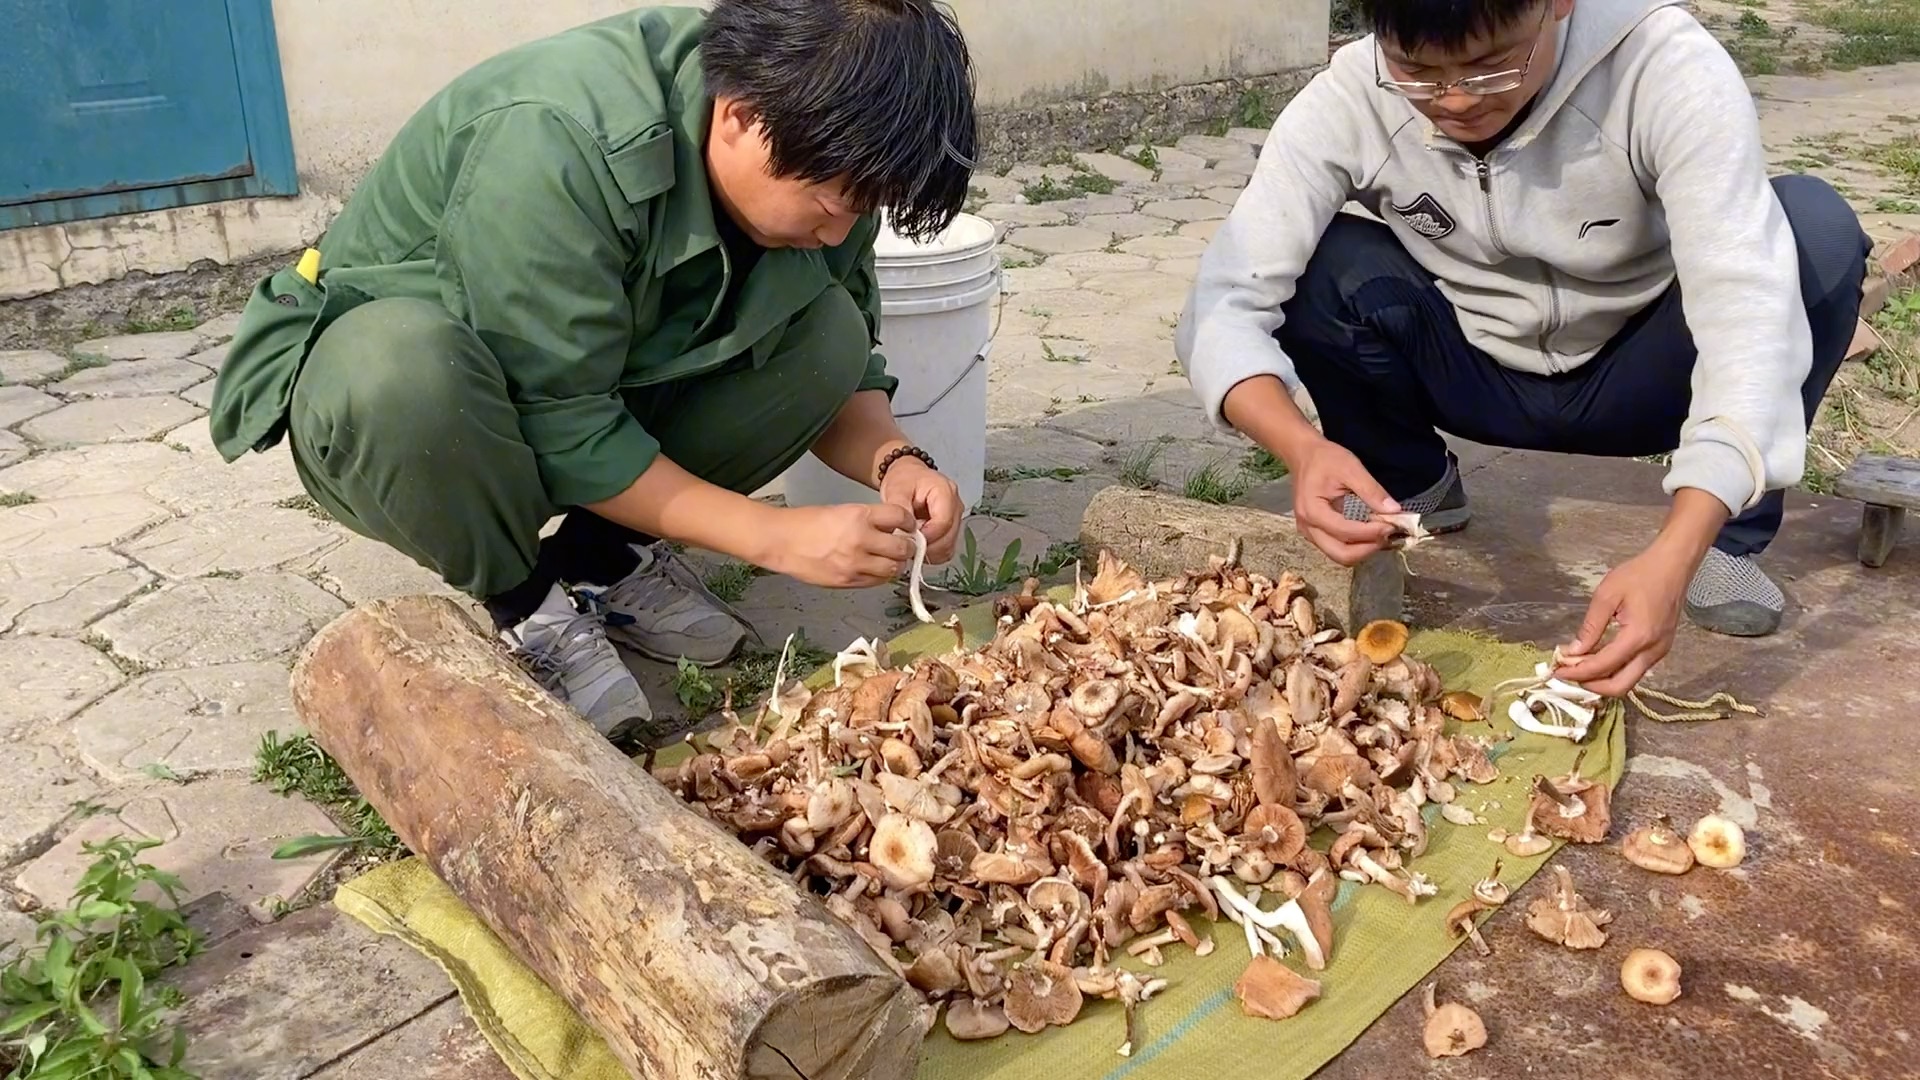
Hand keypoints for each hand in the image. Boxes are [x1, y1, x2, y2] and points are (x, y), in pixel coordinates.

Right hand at [766, 502, 918, 587]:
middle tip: (904, 546)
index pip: (901, 517)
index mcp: (859, 516)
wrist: (781, 541)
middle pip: (903, 548)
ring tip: (888, 560)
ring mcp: (855, 563)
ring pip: (894, 569)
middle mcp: (861, 539)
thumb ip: (868, 521)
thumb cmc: (807, 523)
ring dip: (895, 564)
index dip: (908, 522)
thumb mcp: (842, 511)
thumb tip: (891, 531)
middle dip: (907, 547)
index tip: (907, 526)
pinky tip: (873, 569)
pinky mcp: (848, 581)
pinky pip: (877, 582)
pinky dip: (880, 576)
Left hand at [878, 457, 963, 563]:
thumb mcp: (896, 490)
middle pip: (949, 537)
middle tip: (907, 545)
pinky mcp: (952, 529)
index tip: (910, 540)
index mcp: (945, 491)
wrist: (908, 476)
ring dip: (930, 551)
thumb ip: (900, 511)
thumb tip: (904, 533)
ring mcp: (956, 518)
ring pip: (949, 546)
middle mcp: (955, 505)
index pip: (943, 522)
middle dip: (927, 547)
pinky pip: (946, 549)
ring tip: (912, 543)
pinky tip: (919, 544)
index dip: (927, 537)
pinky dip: (932, 552)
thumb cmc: (905, 479)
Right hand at [1289, 437, 1400, 565]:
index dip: (1372, 532)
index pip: (1346, 532)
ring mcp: (1310, 533)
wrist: (1304, 456)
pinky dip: (1357, 545)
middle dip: (1368, 548)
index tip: (1393, 524)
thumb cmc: (1325, 459)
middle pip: (1341, 554)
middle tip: (1388, 533)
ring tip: (1381, 533)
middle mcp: (1308, 528)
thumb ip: (1372, 491)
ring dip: (1364, 549)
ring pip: (1340, 556)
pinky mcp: (1316, 534)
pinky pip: (1337, 548)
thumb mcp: (1351, 468)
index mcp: (1313, 511)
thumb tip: (1394, 511)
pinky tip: (1369, 532)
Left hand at [1554, 542, 1697, 695]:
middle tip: (1568, 673)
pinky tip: (1596, 656)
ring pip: (1628, 681)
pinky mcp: (1661, 649)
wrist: (1672, 566)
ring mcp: (1660, 652)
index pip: (1603, 666)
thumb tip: (1573, 651)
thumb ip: (1590, 627)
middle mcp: (1653, 651)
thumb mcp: (1606, 596)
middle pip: (1620, 687)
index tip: (1557, 670)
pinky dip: (1613, 669)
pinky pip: (1635, 669)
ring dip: (1602, 679)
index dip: (1577, 673)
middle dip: (1591, 685)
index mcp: (1639, 636)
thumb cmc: (1640, 574)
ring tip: (1578, 664)